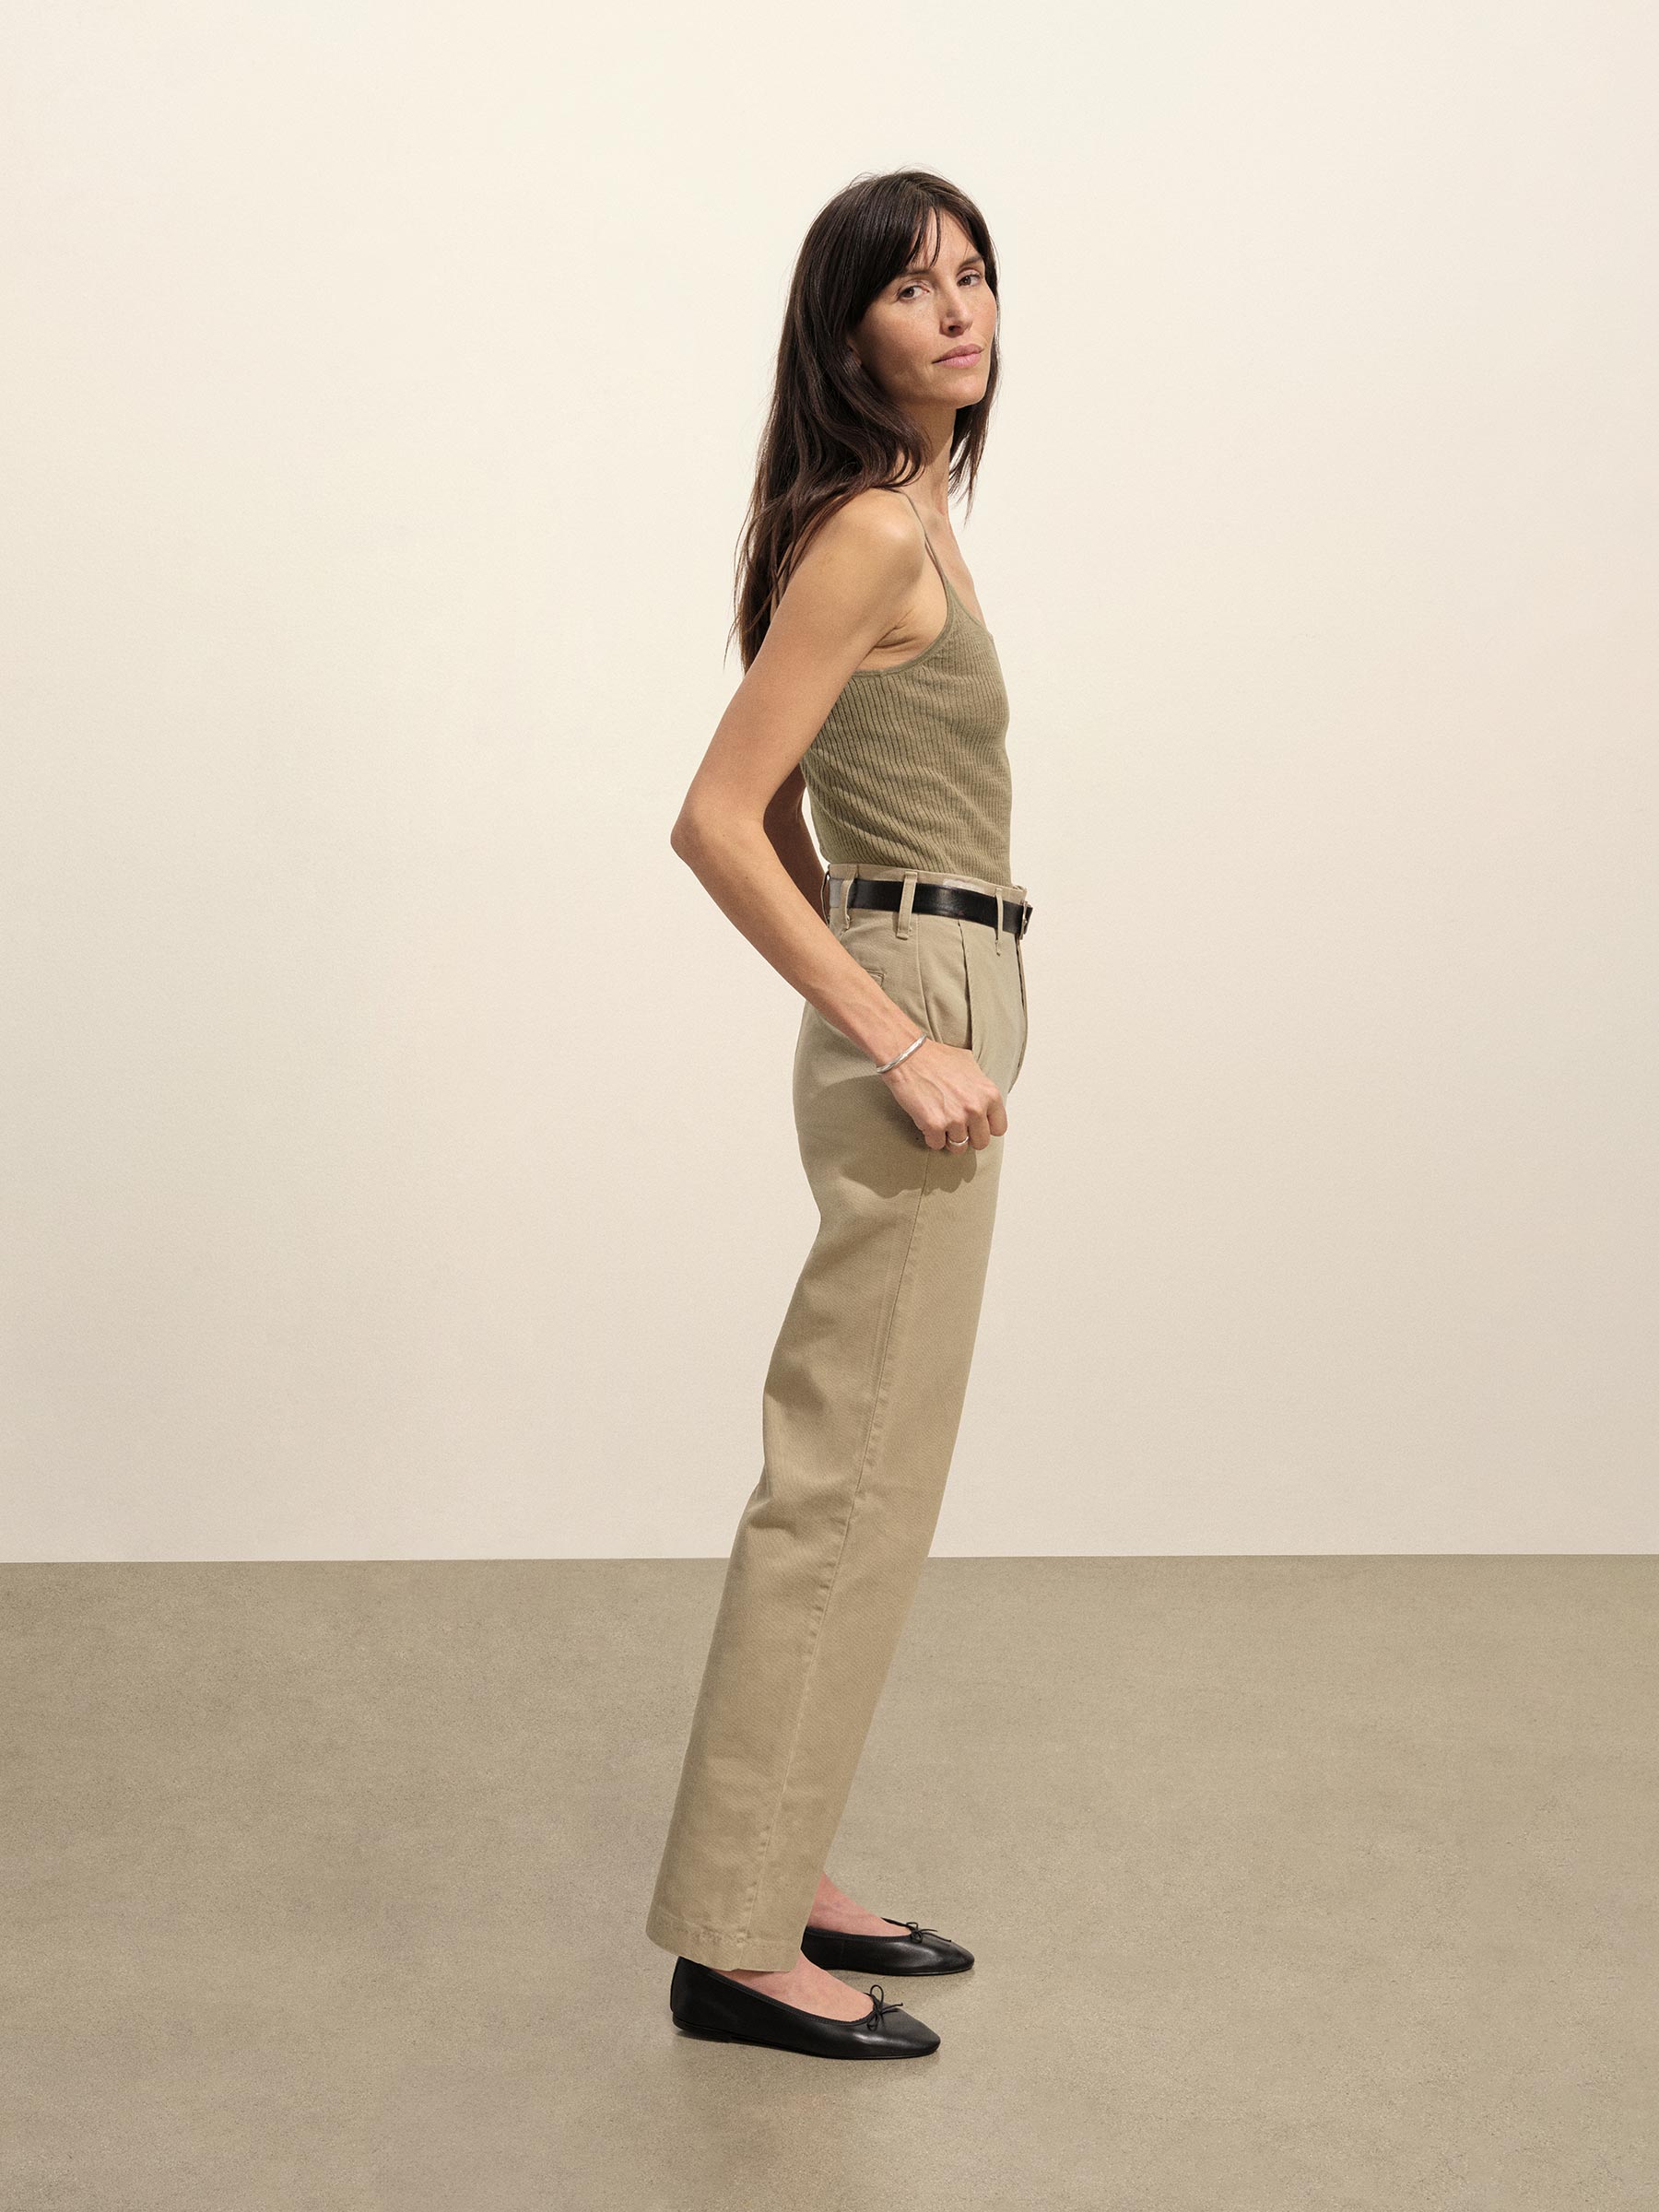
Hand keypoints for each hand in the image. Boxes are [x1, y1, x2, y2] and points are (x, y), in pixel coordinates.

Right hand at [879, 1038, 1006, 1150]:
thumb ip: (980, 1087)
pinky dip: (930, 1137)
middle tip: (956, 1127)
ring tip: (940, 1124)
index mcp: (989, 1094)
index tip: (975, 1125)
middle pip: (981, 1142)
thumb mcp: (970, 1065)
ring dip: (948, 1139)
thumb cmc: (935, 1058)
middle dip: (968, 1137)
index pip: (999, 1128)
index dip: (985, 1128)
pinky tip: (926, 1122)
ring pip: (959, 1148)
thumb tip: (983, 1100)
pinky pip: (936, 1145)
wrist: (908, 1056)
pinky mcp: (934, 1125)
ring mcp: (956, 1118)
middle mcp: (976, 1108)